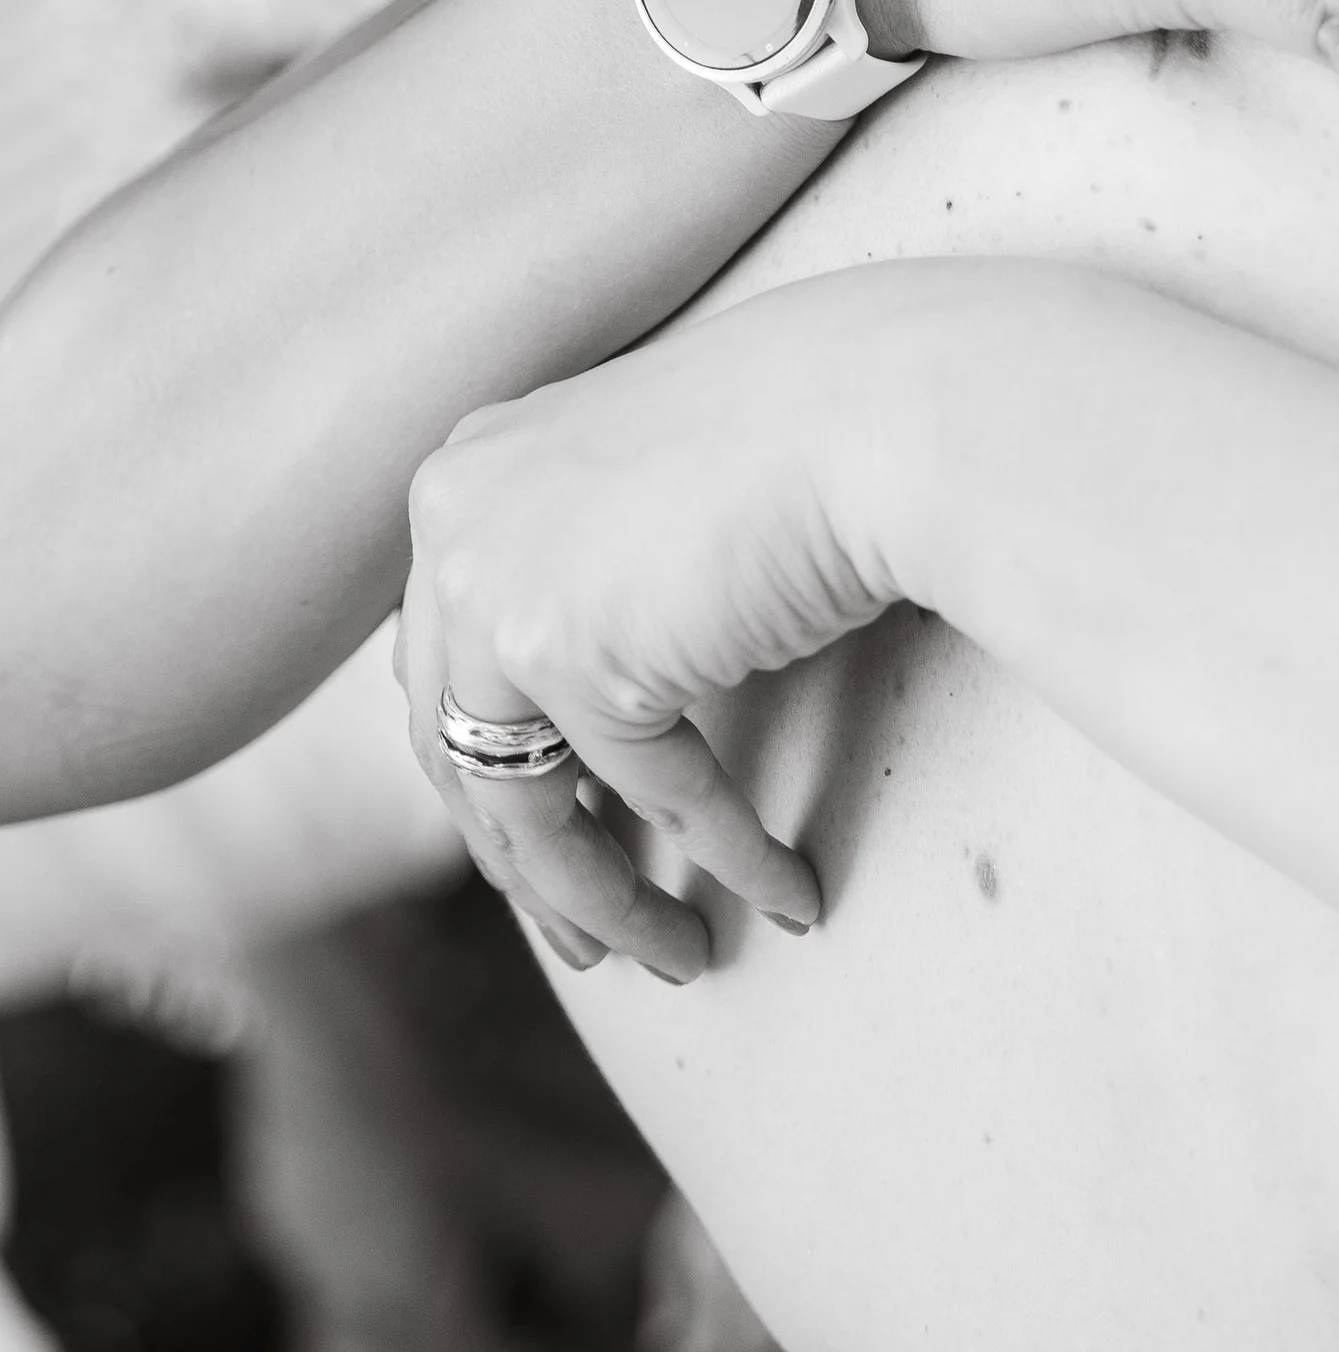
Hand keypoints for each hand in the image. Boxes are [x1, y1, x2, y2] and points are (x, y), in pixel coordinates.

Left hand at [398, 309, 899, 980]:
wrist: (879, 396)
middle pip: (460, 750)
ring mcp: (498, 595)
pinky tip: (784, 892)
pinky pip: (655, 797)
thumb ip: (596, 560)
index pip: (445, 665)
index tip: (540, 841)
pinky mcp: (575, 660)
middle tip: (591, 936)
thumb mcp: (656, 481)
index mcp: (469, 476)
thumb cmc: (808, 415)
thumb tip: (594, 689)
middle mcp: (455, 531)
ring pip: (526, 807)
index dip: (489, 770)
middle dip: (530, 862)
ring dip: (607, 899)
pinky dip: (724, 856)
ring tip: (683, 955)